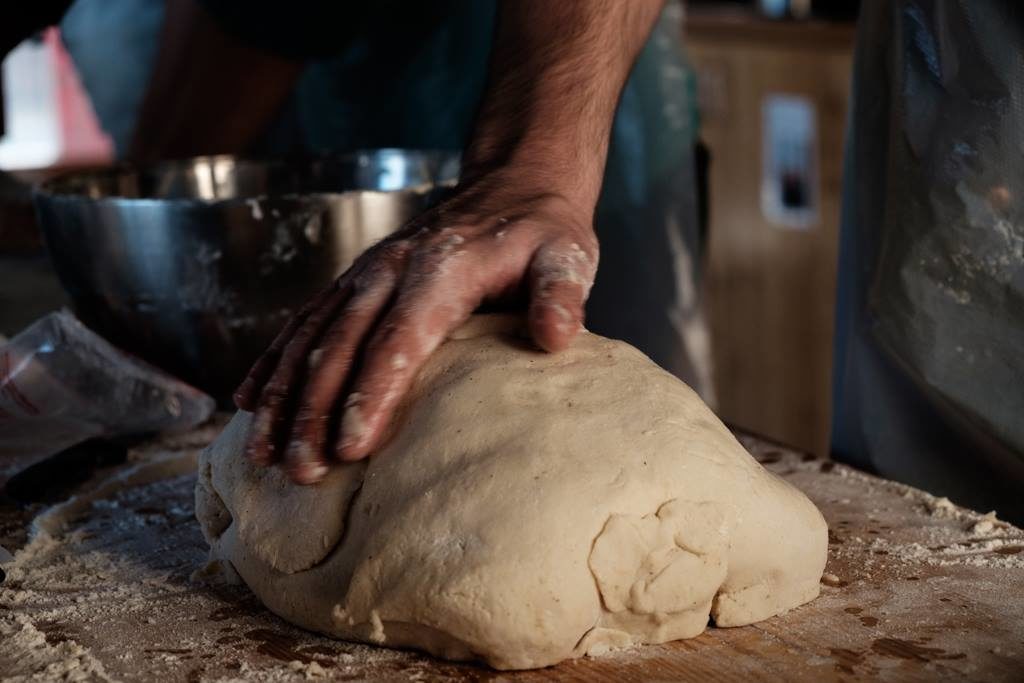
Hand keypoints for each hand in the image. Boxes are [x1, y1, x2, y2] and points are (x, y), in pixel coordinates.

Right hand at [234, 168, 598, 482]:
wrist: (511, 184)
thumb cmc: (541, 233)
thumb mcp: (567, 256)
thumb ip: (560, 294)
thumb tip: (555, 337)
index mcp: (440, 271)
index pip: (399, 339)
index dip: (372, 393)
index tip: (351, 448)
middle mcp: (389, 271)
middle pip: (340, 346)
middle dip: (314, 412)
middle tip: (301, 472)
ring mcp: (364, 275)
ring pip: (309, 338)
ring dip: (283, 396)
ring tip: (263, 454)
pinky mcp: (354, 283)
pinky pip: (302, 323)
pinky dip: (273, 363)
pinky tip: (249, 402)